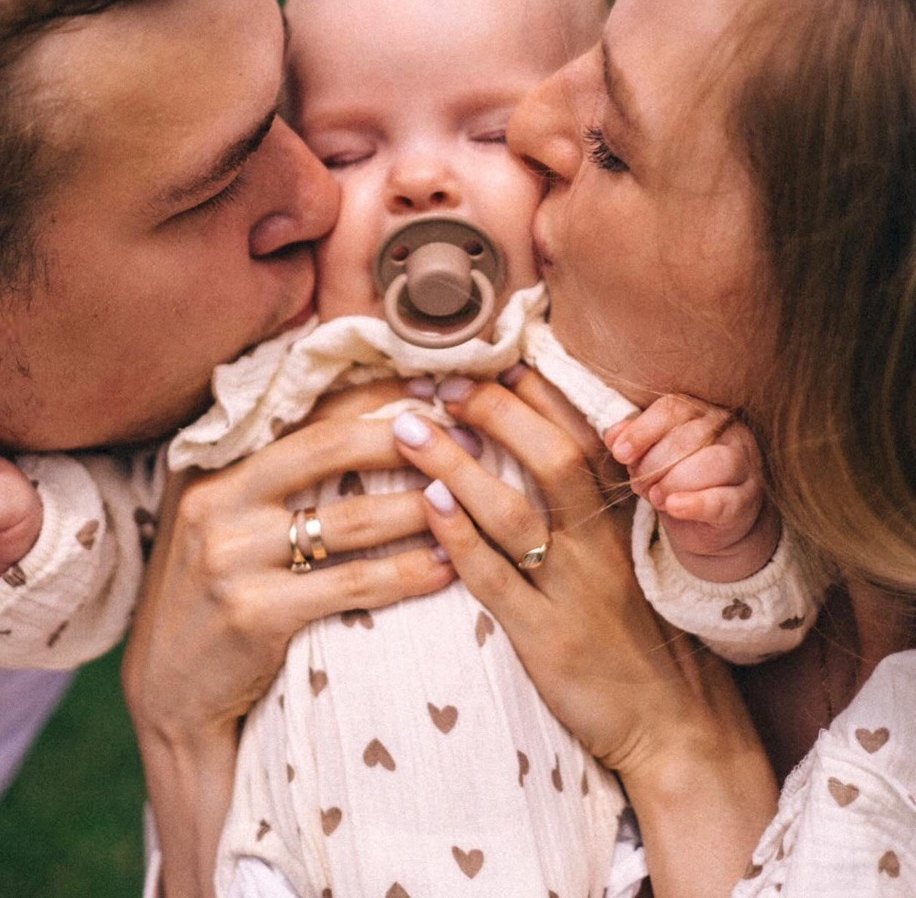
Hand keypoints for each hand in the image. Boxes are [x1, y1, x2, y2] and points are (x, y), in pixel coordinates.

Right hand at [122, 384, 454, 897]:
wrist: (171, 696)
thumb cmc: (216, 596)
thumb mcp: (224, 519)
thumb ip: (273, 471)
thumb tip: (363, 415)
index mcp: (214, 465)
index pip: (308, 409)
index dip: (379, 394)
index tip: (438, 388)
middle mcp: (216, 498)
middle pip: (332, 446)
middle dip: (410, 439)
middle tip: (470, 441)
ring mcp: (230, 556)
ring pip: (352, 517)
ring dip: (422, 507)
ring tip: (474, 501)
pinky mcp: (253, 613)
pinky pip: (352, 584)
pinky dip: (407, 574)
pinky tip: (447, 567)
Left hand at [390, 370, 777, 897]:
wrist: (675, 723)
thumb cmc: (640, 631)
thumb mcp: (628, 555)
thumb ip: (591, 503)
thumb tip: (537, 445)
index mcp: (620, 517)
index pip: (581, 433)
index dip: (535, 392)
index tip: (491, 362)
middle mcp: (599, 543)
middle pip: (550, 457)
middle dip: (494, 411)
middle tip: (443, 383)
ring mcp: (572, 589)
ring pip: (513, 511)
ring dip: (456, 464)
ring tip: (408, 429)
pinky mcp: (545, 636)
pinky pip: (496, 580)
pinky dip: (459, 539)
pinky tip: (426, 504)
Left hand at [605, 394, 779, 580]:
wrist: (710, 524)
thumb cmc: (678, 480)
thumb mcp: (652, 457)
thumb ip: (634, 441)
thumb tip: (613, 435)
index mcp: (703, 413)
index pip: (674, 409)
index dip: (642, 430)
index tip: (619, 453)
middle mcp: (730, 432)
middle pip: (688, 438)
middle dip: (654, 463)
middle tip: (638, 484)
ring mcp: (744, 465)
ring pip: (710, 464)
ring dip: (673, 481)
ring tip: (655, 497)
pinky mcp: (746, 500)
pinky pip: (722, 499)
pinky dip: (694, 503)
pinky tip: (674, 506)